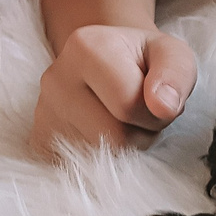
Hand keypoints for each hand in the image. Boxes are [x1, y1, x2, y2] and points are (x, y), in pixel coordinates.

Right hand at [30, 24, 195, 157]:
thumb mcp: (173, 54)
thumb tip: (163, 107)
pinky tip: (103, 131)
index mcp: (85, 47)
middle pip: (112, 138)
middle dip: (139, 133)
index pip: (128, 105)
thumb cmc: (144, 60)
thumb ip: (176, 74)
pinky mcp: (39, 140)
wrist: (108, 62)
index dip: (154, 111)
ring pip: (96, 159)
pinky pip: (78, 168)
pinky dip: (99, 158)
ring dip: (122, 148)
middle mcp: (55, 78)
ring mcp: (42, 112)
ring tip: (121, 120)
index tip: (155, 98)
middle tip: (139, 113)